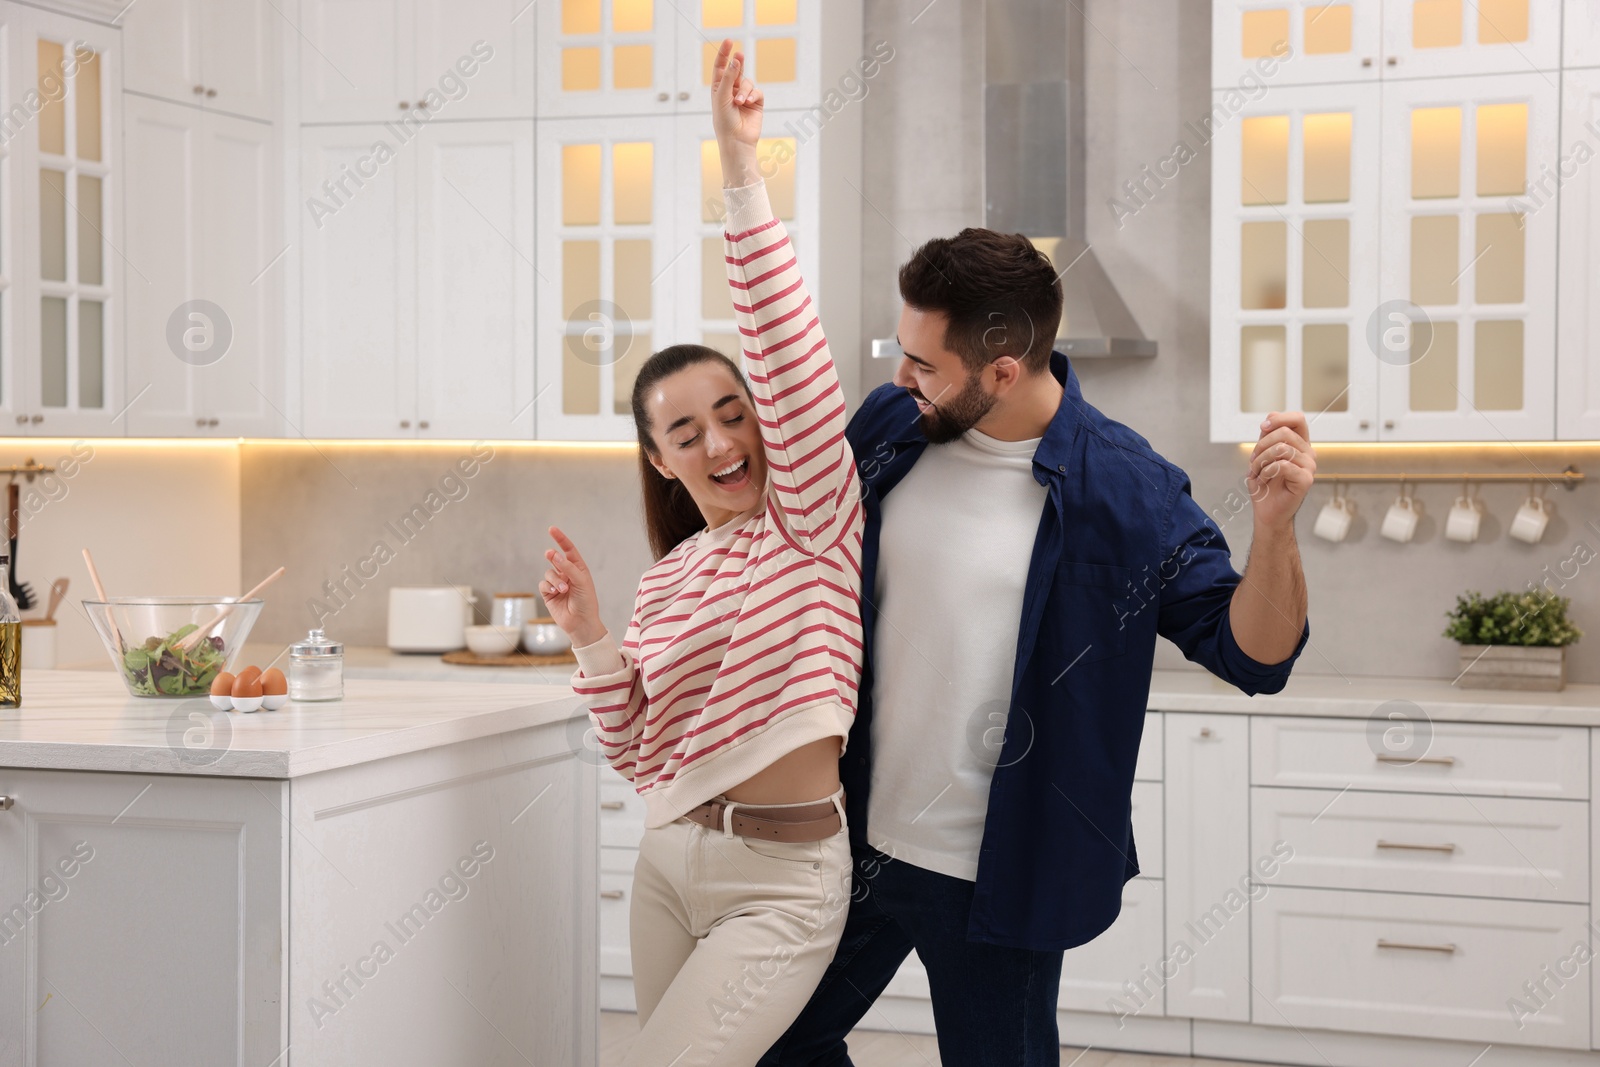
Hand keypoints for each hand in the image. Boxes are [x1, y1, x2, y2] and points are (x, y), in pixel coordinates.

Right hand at [540, 526, 604, 647]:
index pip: (568, 550)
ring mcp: (557, 583)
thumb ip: (568, 568)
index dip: (560, 539)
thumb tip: (555, 555)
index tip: (551, 529)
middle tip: (551, 555)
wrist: (581, 622)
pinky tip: (555, 592)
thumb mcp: (581, 582)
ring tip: (563, 589)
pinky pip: (543, 584)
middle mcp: (567, 574)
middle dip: (553, 557)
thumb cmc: (586, 601)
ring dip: (555, 579)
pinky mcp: (548, 593)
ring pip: (548, 572)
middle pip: (555, 558)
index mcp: (578, 568)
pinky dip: (548, 586)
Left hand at [711, 39, 762, 178]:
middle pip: (736, 70)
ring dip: (744, 90)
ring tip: (739, 102)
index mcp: (719, 88)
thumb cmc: (724, 121)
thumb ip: (729, 78)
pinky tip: (747, 103)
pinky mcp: (756, 103)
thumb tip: (736, 60)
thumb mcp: (722, 97)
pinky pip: (756, 92)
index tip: (728, 41)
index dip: (724, 53)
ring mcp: (744, 96)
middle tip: (739, 56)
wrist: (736, 140)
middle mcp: (731, 90)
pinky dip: (752, 95)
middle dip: (738, 64)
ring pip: (748, 82)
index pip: (721, 67)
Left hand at [1247, 412, 1315, 530]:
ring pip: (1281, 448)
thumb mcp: (1262, 455)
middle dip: (1261, 445)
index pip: (1298, 419)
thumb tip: (1271, 417)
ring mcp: (1309, 467)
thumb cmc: (1265, 485)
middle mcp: (1308, 453)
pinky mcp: (1306, 480)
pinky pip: (1282, 465)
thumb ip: (1267, 436)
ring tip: (1257, 472)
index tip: (1262, 427)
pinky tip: (1264, 479)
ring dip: (1261, 460)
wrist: (1266, 511)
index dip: (1280, 418)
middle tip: (1253, 461)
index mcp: (1299, 445)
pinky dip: (1266, 471)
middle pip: (1284, 433)